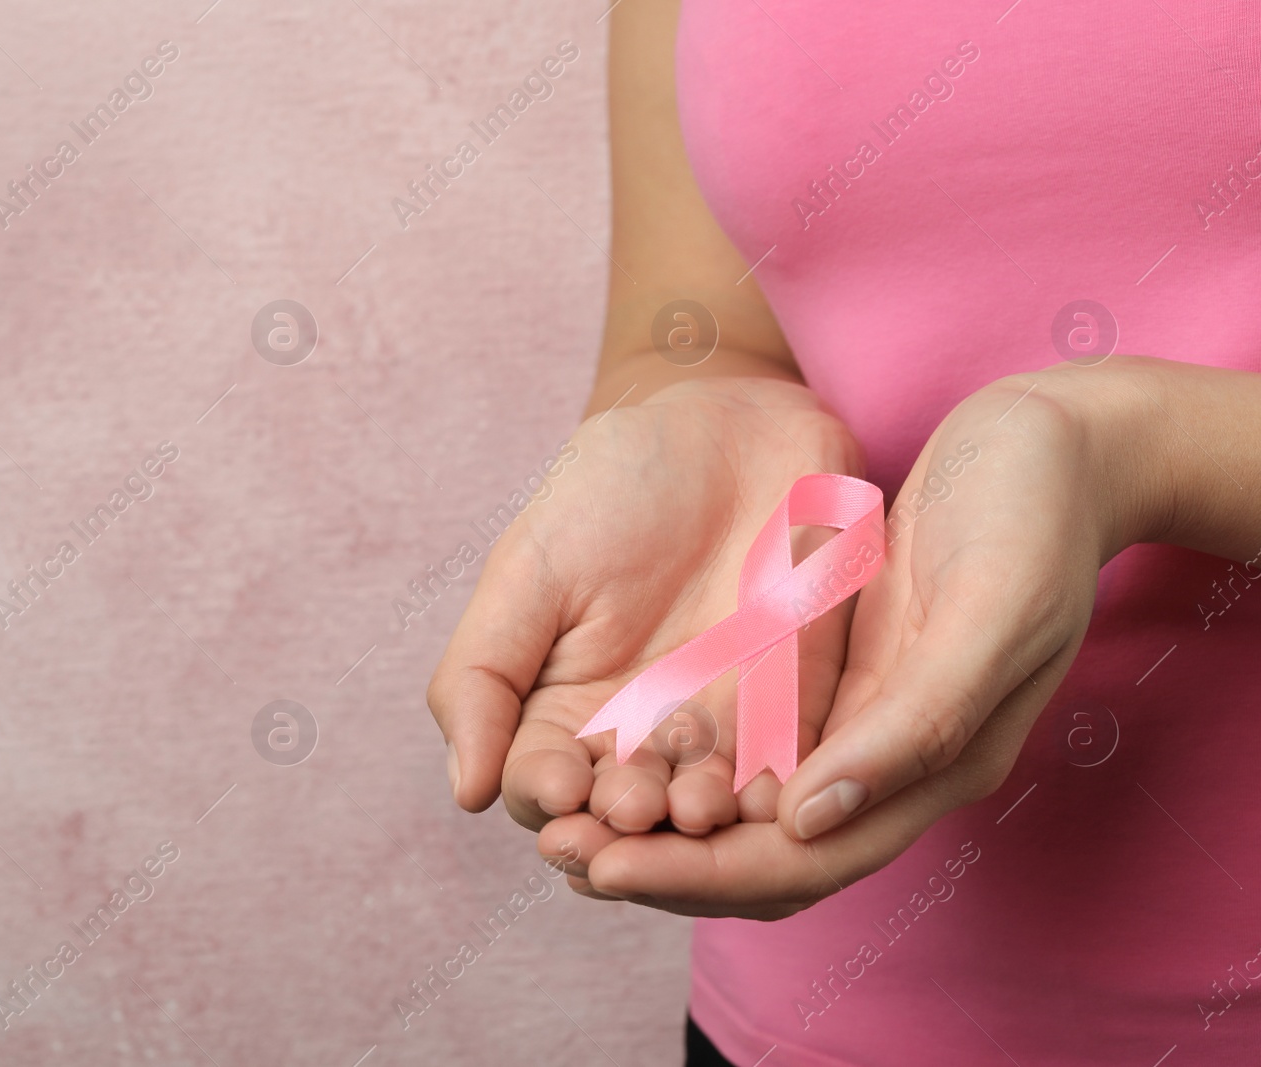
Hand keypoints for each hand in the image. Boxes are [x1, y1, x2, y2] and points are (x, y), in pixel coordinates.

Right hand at [427, 377, 863, 888]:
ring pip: (701, 813)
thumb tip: (466, 791)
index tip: (558, 790)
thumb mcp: (529, 566)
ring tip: (692, 806)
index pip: (542, 786)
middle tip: (628, 808)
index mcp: (560, 708)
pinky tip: (772, 799)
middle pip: (621, 819)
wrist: (730, 423)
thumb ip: (484, 676)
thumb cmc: (614, 485)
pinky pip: (787, 775)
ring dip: (696, 822)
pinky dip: (780, 798)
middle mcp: (636, 736)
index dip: (546, 800)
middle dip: (623, 829)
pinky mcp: (795, 710)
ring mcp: (718, 728)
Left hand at [551, 365, 1161, 916]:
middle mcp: (885, 761)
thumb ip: (913, 724)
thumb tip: (804, 821)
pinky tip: (611, 745)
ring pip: (738, 806)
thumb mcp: (992, 612)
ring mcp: (855, 719)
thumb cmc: (1033, 518)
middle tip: (559, 851)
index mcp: (932, 768)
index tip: (605, 868)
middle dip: (657, 860)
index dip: (697, 877)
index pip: (796, 863)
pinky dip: (678, 758)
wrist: (1052, 445)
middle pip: (754, 853)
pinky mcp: (828, 671)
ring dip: (656, 821)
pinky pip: (742, 739)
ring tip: (561, 814)